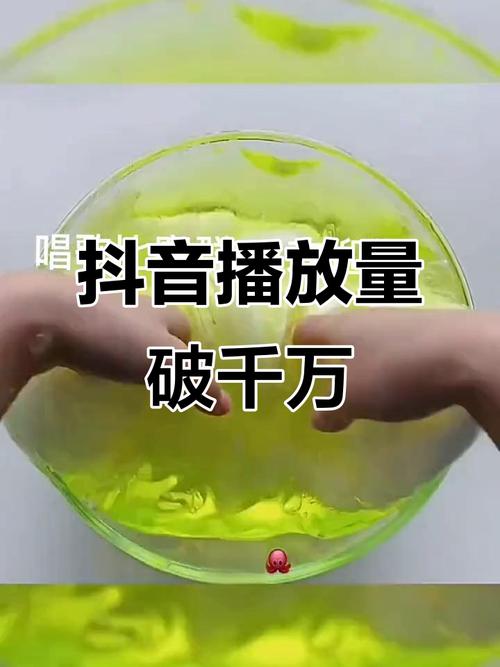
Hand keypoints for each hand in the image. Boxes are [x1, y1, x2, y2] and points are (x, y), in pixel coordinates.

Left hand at [0, 272, 230, 416]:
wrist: (49, 315)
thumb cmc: (114, 337)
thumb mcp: (164, 365)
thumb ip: (195, 384)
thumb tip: (228, 406)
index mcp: (160, 312)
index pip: (183, 326)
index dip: (187, 346)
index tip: (184, 367)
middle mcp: (133, 302)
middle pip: (153, 321)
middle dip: (156, 340)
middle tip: (154, 367)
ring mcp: (99, 304)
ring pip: (121, 322)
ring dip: (124, 339)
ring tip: (121, 364)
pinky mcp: (70, 312)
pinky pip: (91, 327)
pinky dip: (95, 342)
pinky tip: (88, 357)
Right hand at [293, 309, 481, 432]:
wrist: (465, 355)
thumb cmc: (393, 373)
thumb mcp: (353, 400)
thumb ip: (331, 409)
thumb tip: (319, 418)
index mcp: (338, 329)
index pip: (304, 330)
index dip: (296, 348)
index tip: (295, 367)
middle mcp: (364, 317)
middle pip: (338, 332)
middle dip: (332, 355)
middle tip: (329, 383)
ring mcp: (398, 320)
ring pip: (369, 338)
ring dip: (364, 359)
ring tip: (367, 388)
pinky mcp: (427, 330)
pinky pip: (398, 345)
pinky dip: (393, 362)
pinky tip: (403, 382)